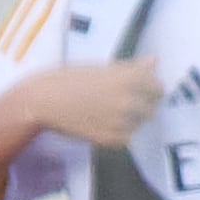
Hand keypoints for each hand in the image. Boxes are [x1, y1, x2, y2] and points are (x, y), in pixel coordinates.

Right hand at [23, 56, 164, 148]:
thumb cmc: (67, 78)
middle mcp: (128, 101)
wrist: (41, 101)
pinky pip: (127, 138)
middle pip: (152, 107)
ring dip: (132, 119)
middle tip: (125, 102)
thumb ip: (131, 67)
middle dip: (143, 104)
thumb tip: (154, 60)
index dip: (152, 88)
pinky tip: (102, 123)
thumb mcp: (100, 68)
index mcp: (128, 79)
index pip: (157, 87)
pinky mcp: (110, 139)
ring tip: (110, 112)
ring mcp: (120, 122)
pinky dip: (120, 133)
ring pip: (140, 123)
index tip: (144, 89)